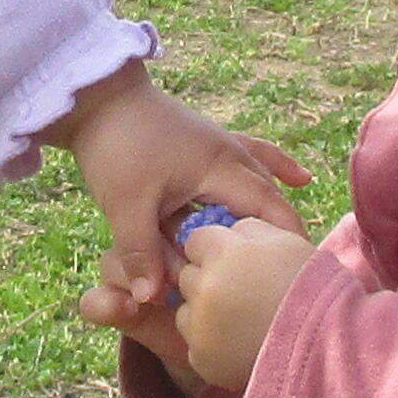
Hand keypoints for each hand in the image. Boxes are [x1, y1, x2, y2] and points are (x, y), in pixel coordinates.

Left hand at [50, 62, 307, 312]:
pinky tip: (301, 178)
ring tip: (295, 245)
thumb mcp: (125, 206)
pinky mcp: (206, 141)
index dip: (286, 241)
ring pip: (263, 181)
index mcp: (220, 168)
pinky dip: (276, 168)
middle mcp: (230, 154)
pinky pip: (253, 157)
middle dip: (282, 235)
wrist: (96, 97)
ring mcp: (221, 144)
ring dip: (277, 211)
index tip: (296, 276)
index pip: (268, 210)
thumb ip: (140, 254)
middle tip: (295, 275)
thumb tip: (150, 300)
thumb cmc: (114, 146)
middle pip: (269, 199)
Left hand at [166, 209, 306, 391]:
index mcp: (224, 253)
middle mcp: (204, 288)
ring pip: (186, 310)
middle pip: (188, 274)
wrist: (327, 346)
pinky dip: (211, 342)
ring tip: (242, 318)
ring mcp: (199, 328)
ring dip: (204, 311)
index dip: (215, 247)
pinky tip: (240, 341)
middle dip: (207, 278)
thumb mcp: (286, 241)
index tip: (235, 259)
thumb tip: (229, 232)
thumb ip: (248, 228)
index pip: (196, 239)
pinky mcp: (200, 360)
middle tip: (241, 290)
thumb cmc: (312, 287)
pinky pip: (195, 343)